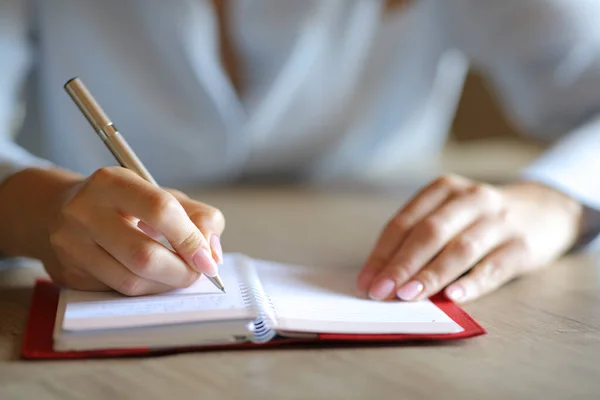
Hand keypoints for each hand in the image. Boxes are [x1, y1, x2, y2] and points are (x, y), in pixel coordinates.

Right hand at [42, 167, 224, 294]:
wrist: (59, 211)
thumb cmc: (123, 204)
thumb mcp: (162, 195)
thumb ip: (198, 217)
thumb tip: (212, 254)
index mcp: (112, 182)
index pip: (160, 210)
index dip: (190, 239)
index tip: (208, 259)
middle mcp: (84, 211)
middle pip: (144, 255)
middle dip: (181, 271)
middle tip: (196, 273)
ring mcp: (71, 245)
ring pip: (131, 281)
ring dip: (165, 285)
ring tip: (177, 275)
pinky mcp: (69, 273)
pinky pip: (118, 291)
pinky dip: (146, 290)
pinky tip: (153, 279)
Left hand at [357, 174, 583, 302]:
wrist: (545, 209)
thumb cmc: (480, 219)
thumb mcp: (449, 214)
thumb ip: (420, 238)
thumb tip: (382, 278)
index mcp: (443, 189)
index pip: (404, 223)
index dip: (382, 254)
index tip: (365, 282)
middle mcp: (470, 199)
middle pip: (429, 233)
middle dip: (401, 265)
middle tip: (380, 292)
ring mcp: (499, 220)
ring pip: (460, 249)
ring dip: (431, 274)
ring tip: (408, 296)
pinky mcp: (523, 244)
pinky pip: (494, 266)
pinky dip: (473, 282)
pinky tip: (454, 296)